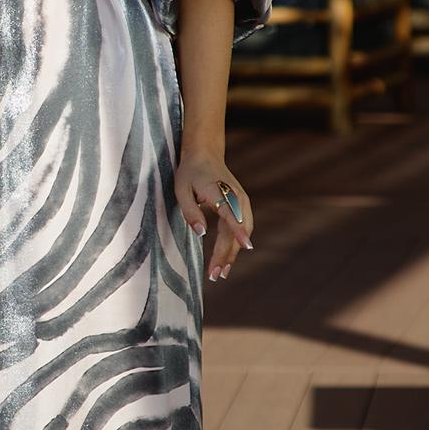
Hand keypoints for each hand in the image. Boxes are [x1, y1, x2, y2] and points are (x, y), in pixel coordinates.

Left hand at [173, 148, 253, 282]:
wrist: (205, 155)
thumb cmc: (190, 173)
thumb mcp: (181, 190)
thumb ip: (190, 212)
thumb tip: (200, 234)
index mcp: (219, 192)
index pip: (231, 214)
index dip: (239, 231)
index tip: (247, 246)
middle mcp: (235, 197)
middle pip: (236, 230)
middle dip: (227, 253)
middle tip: (215, 274)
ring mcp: (242, 201)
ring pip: (242, 232)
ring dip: (233, 253)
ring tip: (221, 272)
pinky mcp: (242, 206)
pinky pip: (241, 228)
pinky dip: (235, 245)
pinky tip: (227, 259)